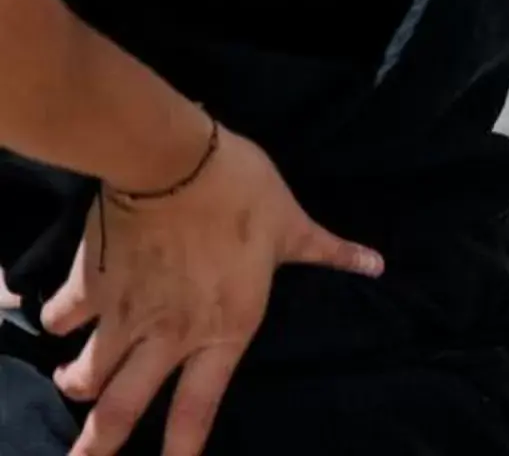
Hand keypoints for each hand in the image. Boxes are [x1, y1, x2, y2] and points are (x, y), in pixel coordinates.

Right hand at [43, 125, 383, 455]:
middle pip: (120, 412)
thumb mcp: (293, 226)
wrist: (172, 160)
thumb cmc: (242, 193)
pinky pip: (60, 318)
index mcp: (222, 329)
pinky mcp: (90, 285)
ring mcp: (123, 315)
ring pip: (86, 376)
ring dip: (77, 385)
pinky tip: (54, 322)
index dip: (182, 451)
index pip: (198, 409)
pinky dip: (53, 322)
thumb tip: (376, 265)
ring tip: (75, 385)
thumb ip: (329, 252)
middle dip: (97, 447)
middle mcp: (168, 335)